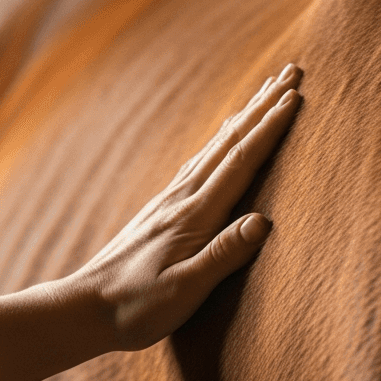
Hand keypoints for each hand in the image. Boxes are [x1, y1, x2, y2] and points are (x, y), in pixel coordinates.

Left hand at [0, 63, 303, 380]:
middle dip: (264, 106)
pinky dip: (221, 141)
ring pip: (216, 147)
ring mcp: (170, 201)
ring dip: (245, 117)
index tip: (296, 97)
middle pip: (231, 142)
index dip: (270, 128)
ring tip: (266, 92)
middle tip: (292, 72)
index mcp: (194, 215)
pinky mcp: (163, 210)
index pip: (241, 162)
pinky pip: (200, 162)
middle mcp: (183, 199)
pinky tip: (224, 137)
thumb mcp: (184, 291)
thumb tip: (263, 221)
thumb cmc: (136, 308)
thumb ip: (223, 256)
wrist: (84, 308)